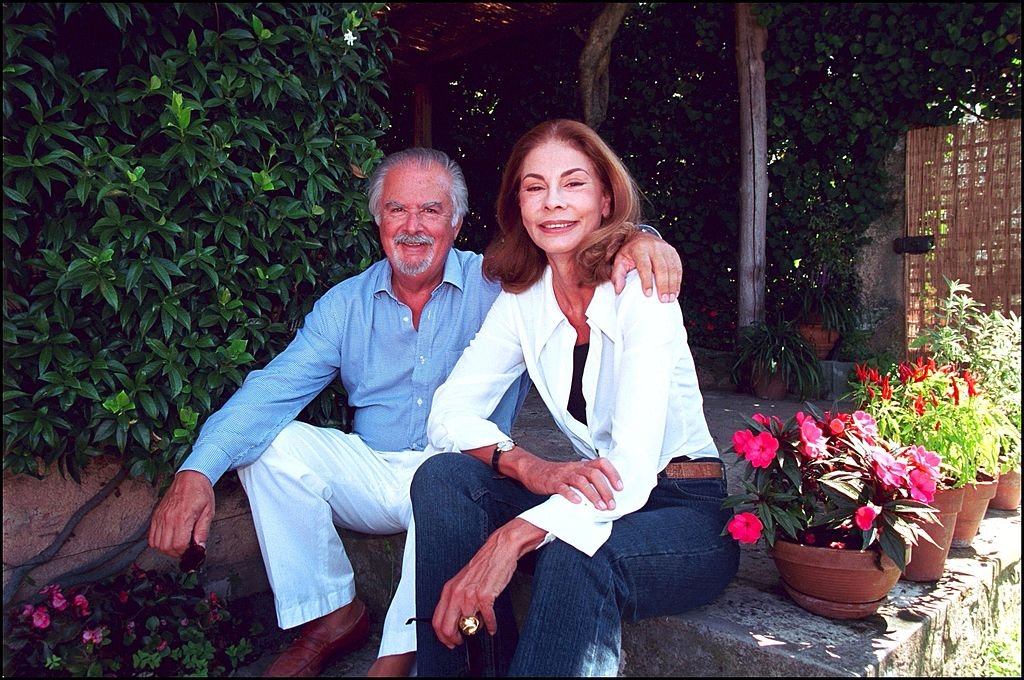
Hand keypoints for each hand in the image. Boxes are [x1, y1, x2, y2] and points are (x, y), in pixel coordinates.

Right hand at [148, 470, 215, 557]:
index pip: (179, 545)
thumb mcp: (208, 512)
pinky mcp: (156, 515)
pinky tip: (169, 538)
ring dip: (167, 548)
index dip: (186, 552)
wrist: (190, 477)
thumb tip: (200, 547)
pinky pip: (151, 536)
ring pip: (156, 544)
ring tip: (178, 543)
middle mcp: (168, 518)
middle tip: (186, 548)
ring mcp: (160, 517)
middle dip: (177, 552)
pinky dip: (158, 542)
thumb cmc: (200, 492)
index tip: (192, 550)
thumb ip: (203, 531)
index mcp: (182, 517)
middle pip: (166, 547)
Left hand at [432, 519, 544, 647]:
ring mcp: (470, 595)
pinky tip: (492, 626)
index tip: (449, 641)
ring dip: (476, 631)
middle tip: (461, 642)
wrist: (499, 550)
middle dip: (454, 640)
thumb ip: (457, 600)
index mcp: (449, 590)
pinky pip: (486, 620)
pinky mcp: (485, 596)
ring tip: (481, 628)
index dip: (442, 636)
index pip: (436, 620)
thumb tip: (458, 621)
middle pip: (447, 628)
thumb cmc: (484, 566)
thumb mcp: (463, 582)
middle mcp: (456, 593)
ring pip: (467, 626)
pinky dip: (491, 626)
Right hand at [516, 457, 622, 510]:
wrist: (534, 470)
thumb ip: (589, 481)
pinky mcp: (553, 482)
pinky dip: (571, 495)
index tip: (620, 488)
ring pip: (581, 481)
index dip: (613, 474)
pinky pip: (563, 487)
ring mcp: (564, 474)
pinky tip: (577, 502)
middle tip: (611, 504)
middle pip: (594, 474)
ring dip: (593, 494)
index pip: (602, 463)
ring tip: (600, 507)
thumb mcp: (575, 473)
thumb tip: (606, 496)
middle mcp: (575, 468)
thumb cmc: (557, 475)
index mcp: (582, 465)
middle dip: (605, 490)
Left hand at [611, 231, 681, 301]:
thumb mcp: (620, 260)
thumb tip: (619, 289)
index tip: (648, 294)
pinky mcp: (673, 252)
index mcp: (640, 248)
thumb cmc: (631, 250)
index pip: (645, 266)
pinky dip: (677, 280)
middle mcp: (654, 247)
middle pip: (661, 268)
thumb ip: (617, 275)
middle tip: (663, 300)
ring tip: (670, 298)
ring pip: (672, 268)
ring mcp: (666, 249)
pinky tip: (675, 290)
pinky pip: (678, 267)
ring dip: (672, 285)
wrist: (641, 237)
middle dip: (663, 286)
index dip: (647, 281)